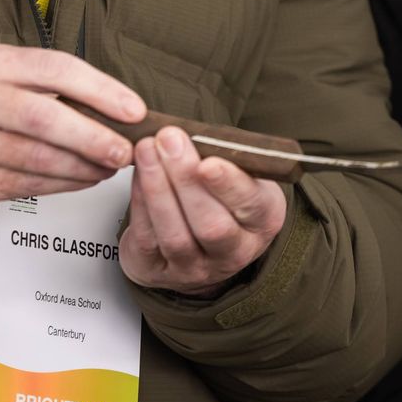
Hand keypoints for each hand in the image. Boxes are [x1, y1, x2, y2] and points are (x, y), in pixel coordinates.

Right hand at [0, 43, 144, 231]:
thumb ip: (38, 85)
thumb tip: (107, 106)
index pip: (54, 68)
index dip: (101, 89)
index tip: (133, 109)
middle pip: (46, 116)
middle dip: (95, 136)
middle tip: (125, 149)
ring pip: (38, 157)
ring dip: (83, 166)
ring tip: (108, 167)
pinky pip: (24, 185)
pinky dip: (61, 185)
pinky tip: (80, 181)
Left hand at [119, 125, 287, 295]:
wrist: (198, 244)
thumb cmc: (220, 197)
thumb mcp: (238, 175)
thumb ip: (225, 155)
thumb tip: (194, 129)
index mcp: (263, 221)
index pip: (251, 205)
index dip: (229, 185)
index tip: (209, 162)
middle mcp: (234, 251)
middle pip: (211, 224)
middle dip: (185, 179)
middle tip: (168, 140)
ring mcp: (196, 268)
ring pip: (176, 235)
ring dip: (158, 188)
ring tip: (146, 150)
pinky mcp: (159, 272)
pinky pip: (148, 238)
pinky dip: (141, 202)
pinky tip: (138, 173)